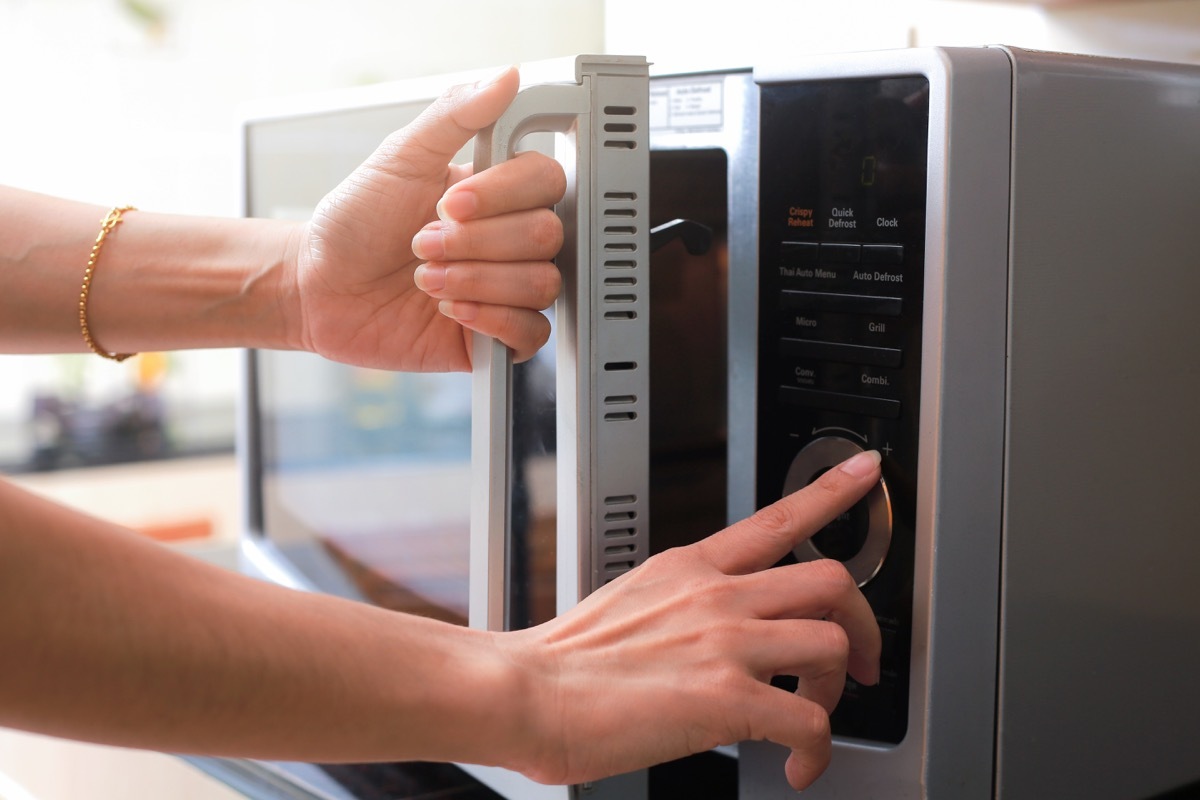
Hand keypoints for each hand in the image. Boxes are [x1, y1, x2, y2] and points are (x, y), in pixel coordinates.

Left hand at [289, 67, 564, 370]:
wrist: (319, 287)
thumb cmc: (354, 223)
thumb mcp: (400, 158)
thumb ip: (455, 115)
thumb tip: (505, 78)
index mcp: (497, 193)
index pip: (546, 182)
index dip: (502, 195)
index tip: (450, 202)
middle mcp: (508, 240)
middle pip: (546, 236)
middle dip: (477, 243)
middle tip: (423, 243)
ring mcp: (505, 289)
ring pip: (541, 285)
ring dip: (475, 281)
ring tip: (428, 280)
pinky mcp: (495, 338)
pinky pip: (531, 334)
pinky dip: (491, 321)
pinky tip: (451, 311)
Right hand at [497, 451, 883, 790]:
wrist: (526, 693)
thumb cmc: (564, 661)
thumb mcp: (630, 600)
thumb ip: (680, 604)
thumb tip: (705, 633)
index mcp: (691, 568)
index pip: (777, 517)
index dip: (832, 491)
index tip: (864, 472)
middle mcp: (718, 595)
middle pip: (832, 580)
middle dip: (862, 625)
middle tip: (860, 663)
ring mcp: (726, 642)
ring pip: (833, 643)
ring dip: (837, 691)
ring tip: (811, 719)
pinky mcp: (727, 698)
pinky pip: (810, 723)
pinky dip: (817, 752)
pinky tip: (797, 767)